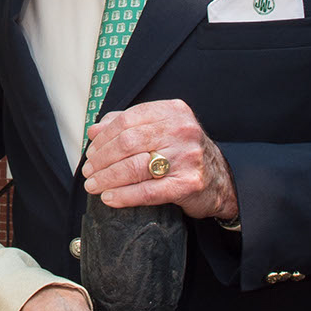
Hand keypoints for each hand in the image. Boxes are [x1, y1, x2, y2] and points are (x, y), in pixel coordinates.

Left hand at [83, 99, 237, 223]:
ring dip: (107, 178)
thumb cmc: (183, 153)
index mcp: (173, 111)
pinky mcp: (188, 183)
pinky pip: (147, 191)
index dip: (103, 137)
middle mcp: (182, 130)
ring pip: (134, 166)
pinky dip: (123, 196)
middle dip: (101, 159)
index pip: (127, 120)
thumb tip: (94, 130)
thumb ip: (129, 125)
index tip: (91, 151)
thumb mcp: (161, 130)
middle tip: (88, 171)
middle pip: (127, 142)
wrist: (221, 180)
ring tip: (94, 185)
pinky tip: (109, 198)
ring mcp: (187, 157)